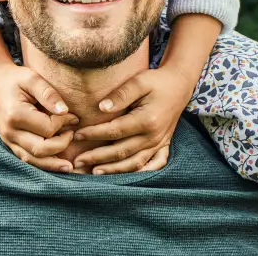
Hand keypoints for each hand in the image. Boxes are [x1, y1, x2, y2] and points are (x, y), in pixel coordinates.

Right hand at [0, 62, 78, 172]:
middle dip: (61, 144)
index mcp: (15, 115)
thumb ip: (49, 94)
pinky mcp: (9, 142)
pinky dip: (42, 164)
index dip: (63, 122)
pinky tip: (55, 164)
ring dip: (52, 164)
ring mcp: (7, 139)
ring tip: (69, 166)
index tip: (72, 114)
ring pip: (32, 160)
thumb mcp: (32, 78)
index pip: (47, 128)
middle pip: (40, 149)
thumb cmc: (14, 78)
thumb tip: (65, 111)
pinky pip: (26, 159)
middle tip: (73, 133)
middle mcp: (9, 131)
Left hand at [70, 66, 196, 173]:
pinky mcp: (163, 145)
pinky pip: (152, 165)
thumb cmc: (156, 81)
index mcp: (146, 120)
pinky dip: (139, 173)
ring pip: (134, 163)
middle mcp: (154, 136)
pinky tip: (125, 176)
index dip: (94, 134)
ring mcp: (160, 143)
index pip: (114, 131)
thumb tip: (101, 108)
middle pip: (121, 152)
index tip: (77, 135)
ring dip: (114, 170)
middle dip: (97, 157)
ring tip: (94, 172)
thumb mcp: (139, 81)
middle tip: (78, 161)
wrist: (179, 85)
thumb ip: (120, 95)